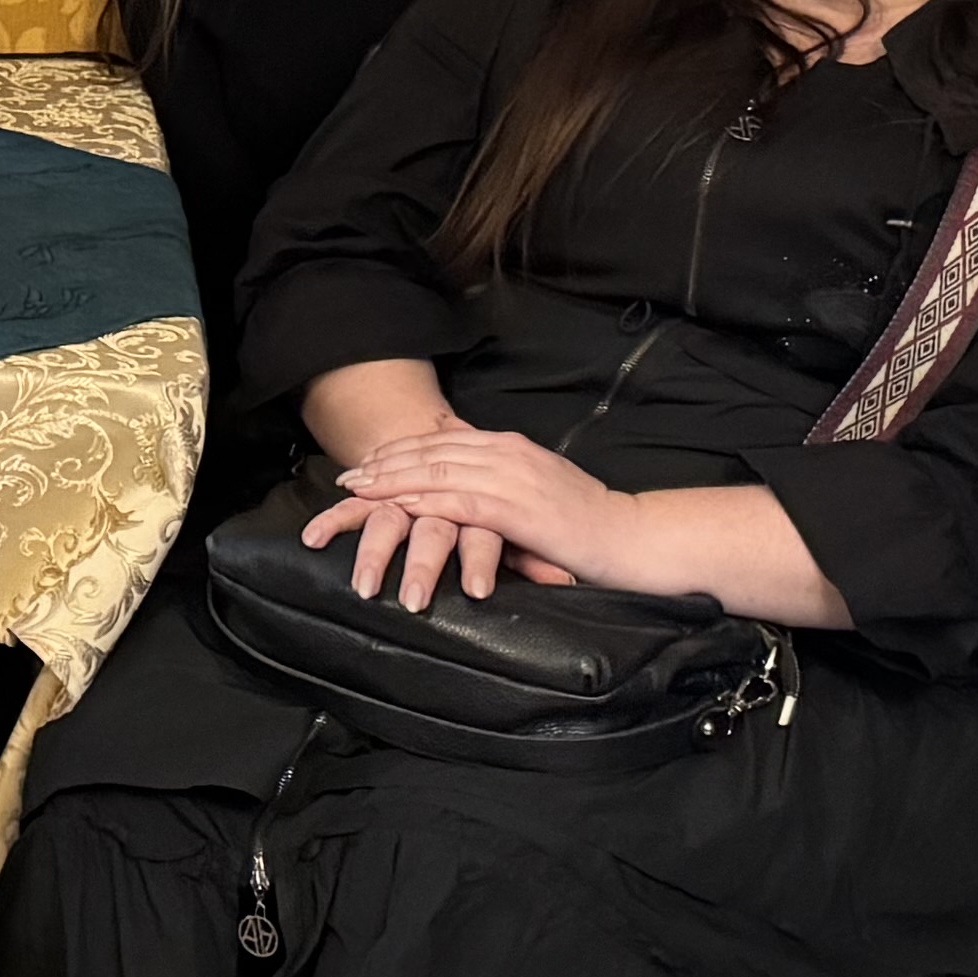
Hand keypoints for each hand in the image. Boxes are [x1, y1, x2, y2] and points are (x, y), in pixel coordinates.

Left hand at [318, 425, 615, 605]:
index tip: (362, 463)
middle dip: (382, 464)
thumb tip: (458, 458)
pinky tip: (399, 507)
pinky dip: (425, 502)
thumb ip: (497, 469)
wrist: (631, 535)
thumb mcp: (535, 482)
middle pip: (429, 452)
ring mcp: (512, 478)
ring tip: (358, 492)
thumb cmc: (584, 519)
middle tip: (345, 478)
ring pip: (437, 472)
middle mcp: (505, 453)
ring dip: (392, 481)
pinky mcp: (518, 509)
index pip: (439, 441)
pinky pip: (461, 501)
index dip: (396, 451)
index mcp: (507, 445)